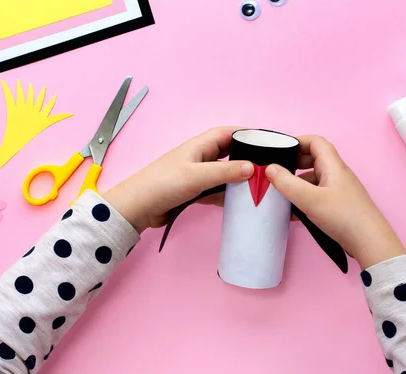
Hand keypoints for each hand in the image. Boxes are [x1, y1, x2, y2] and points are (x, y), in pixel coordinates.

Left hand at [103, 127, 253, 231]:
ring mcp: (198, 175)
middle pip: (229, 154)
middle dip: (246, 159)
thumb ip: (225, 173)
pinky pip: (217, 190)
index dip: (246, 134)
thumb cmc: (163, 184)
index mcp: (200, 146)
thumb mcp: (197, 176)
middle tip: (266, 167)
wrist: (138, 207)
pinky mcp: (195, 192)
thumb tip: (251, 168)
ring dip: (238, 180)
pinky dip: (228, 195)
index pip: (228, 133)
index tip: (265, 141)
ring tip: (258, 186)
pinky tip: (241, 203)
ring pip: (225, 174)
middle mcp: (200, 158)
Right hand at [265, 135, 405, 269]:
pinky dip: (304, 199)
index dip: (298, 141)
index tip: (280, 149)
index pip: (316, 142)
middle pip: (314, 159)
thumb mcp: (310, 200)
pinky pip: (317, 196)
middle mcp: (337, 175)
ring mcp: (339, 191)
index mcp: (333, 166)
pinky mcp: (338, 206)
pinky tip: (294, 213)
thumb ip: (287, 184)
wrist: (369, 242)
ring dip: (298, 184)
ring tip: (283, 194)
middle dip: (294, 163)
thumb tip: (270, 169)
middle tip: (278, 171)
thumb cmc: (344, 217)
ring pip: (314, 179)